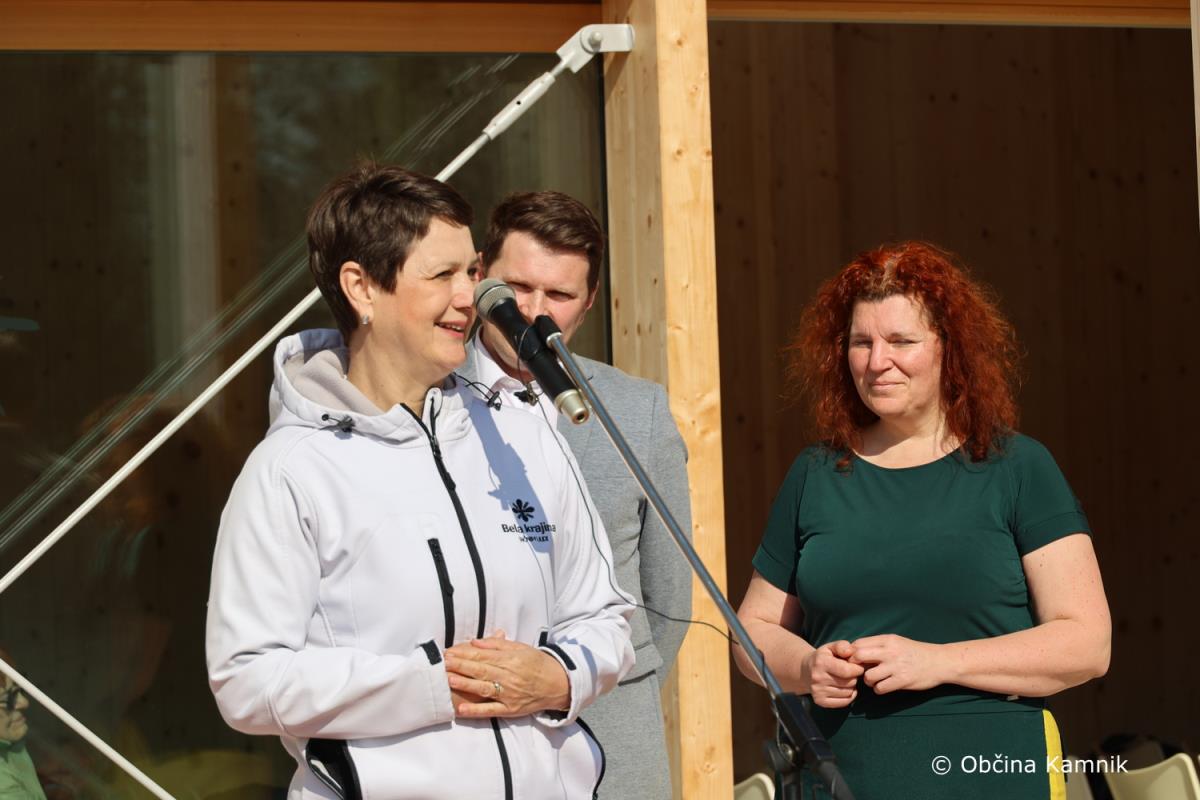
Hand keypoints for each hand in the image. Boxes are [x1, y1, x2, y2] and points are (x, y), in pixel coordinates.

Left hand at [444, 631, 569, 718]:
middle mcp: (509, 676)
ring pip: (483, 688)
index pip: (483, 656)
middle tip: (443, 663)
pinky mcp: (510, 709)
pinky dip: (475, 710)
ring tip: (449, 679)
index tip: (449, 652)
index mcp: (511, 659)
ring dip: (465, 684)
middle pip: (481, 670)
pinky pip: (490, 710)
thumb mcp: (520, 648)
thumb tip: (475, 642)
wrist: (559, 684)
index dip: (465, 654)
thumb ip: (497, 645)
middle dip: (460, 666)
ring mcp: (509, 694)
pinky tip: (461, 708)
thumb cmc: (537, 664)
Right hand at [801, 640, 862, 707]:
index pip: (847, 671)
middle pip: (849, 682)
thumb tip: (851, 652)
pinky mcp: (820, 701)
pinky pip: (844, 702)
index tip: (857, 666)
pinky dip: (849, 696)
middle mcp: (818, 678)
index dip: (857, 669)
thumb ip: (842, 646)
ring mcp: (818, 691)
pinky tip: (844, 689)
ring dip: (851, 686)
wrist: (805, 670)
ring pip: (848, 693)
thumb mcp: (830, 647)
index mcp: (821, 662)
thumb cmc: (822, 657)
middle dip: (854, 677)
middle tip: (850, 673)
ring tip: (845, 679)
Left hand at [850, 634, 944, 693]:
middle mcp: (890, 651)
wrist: (940, 662)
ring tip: (875, 680)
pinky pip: (880, 688)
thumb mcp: (896, 642)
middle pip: (858, 657)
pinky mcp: (903, 680)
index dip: (852, 654)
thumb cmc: (915, 652)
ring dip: (868, 681)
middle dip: (855, 666)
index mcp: (887, 640)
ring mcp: (896, 666)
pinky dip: (879, 690)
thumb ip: (878, 646)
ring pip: (868, 676)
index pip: (858, 644)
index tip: (855, 661)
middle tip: (861, 672)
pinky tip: (884, 686)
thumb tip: (855, 653)